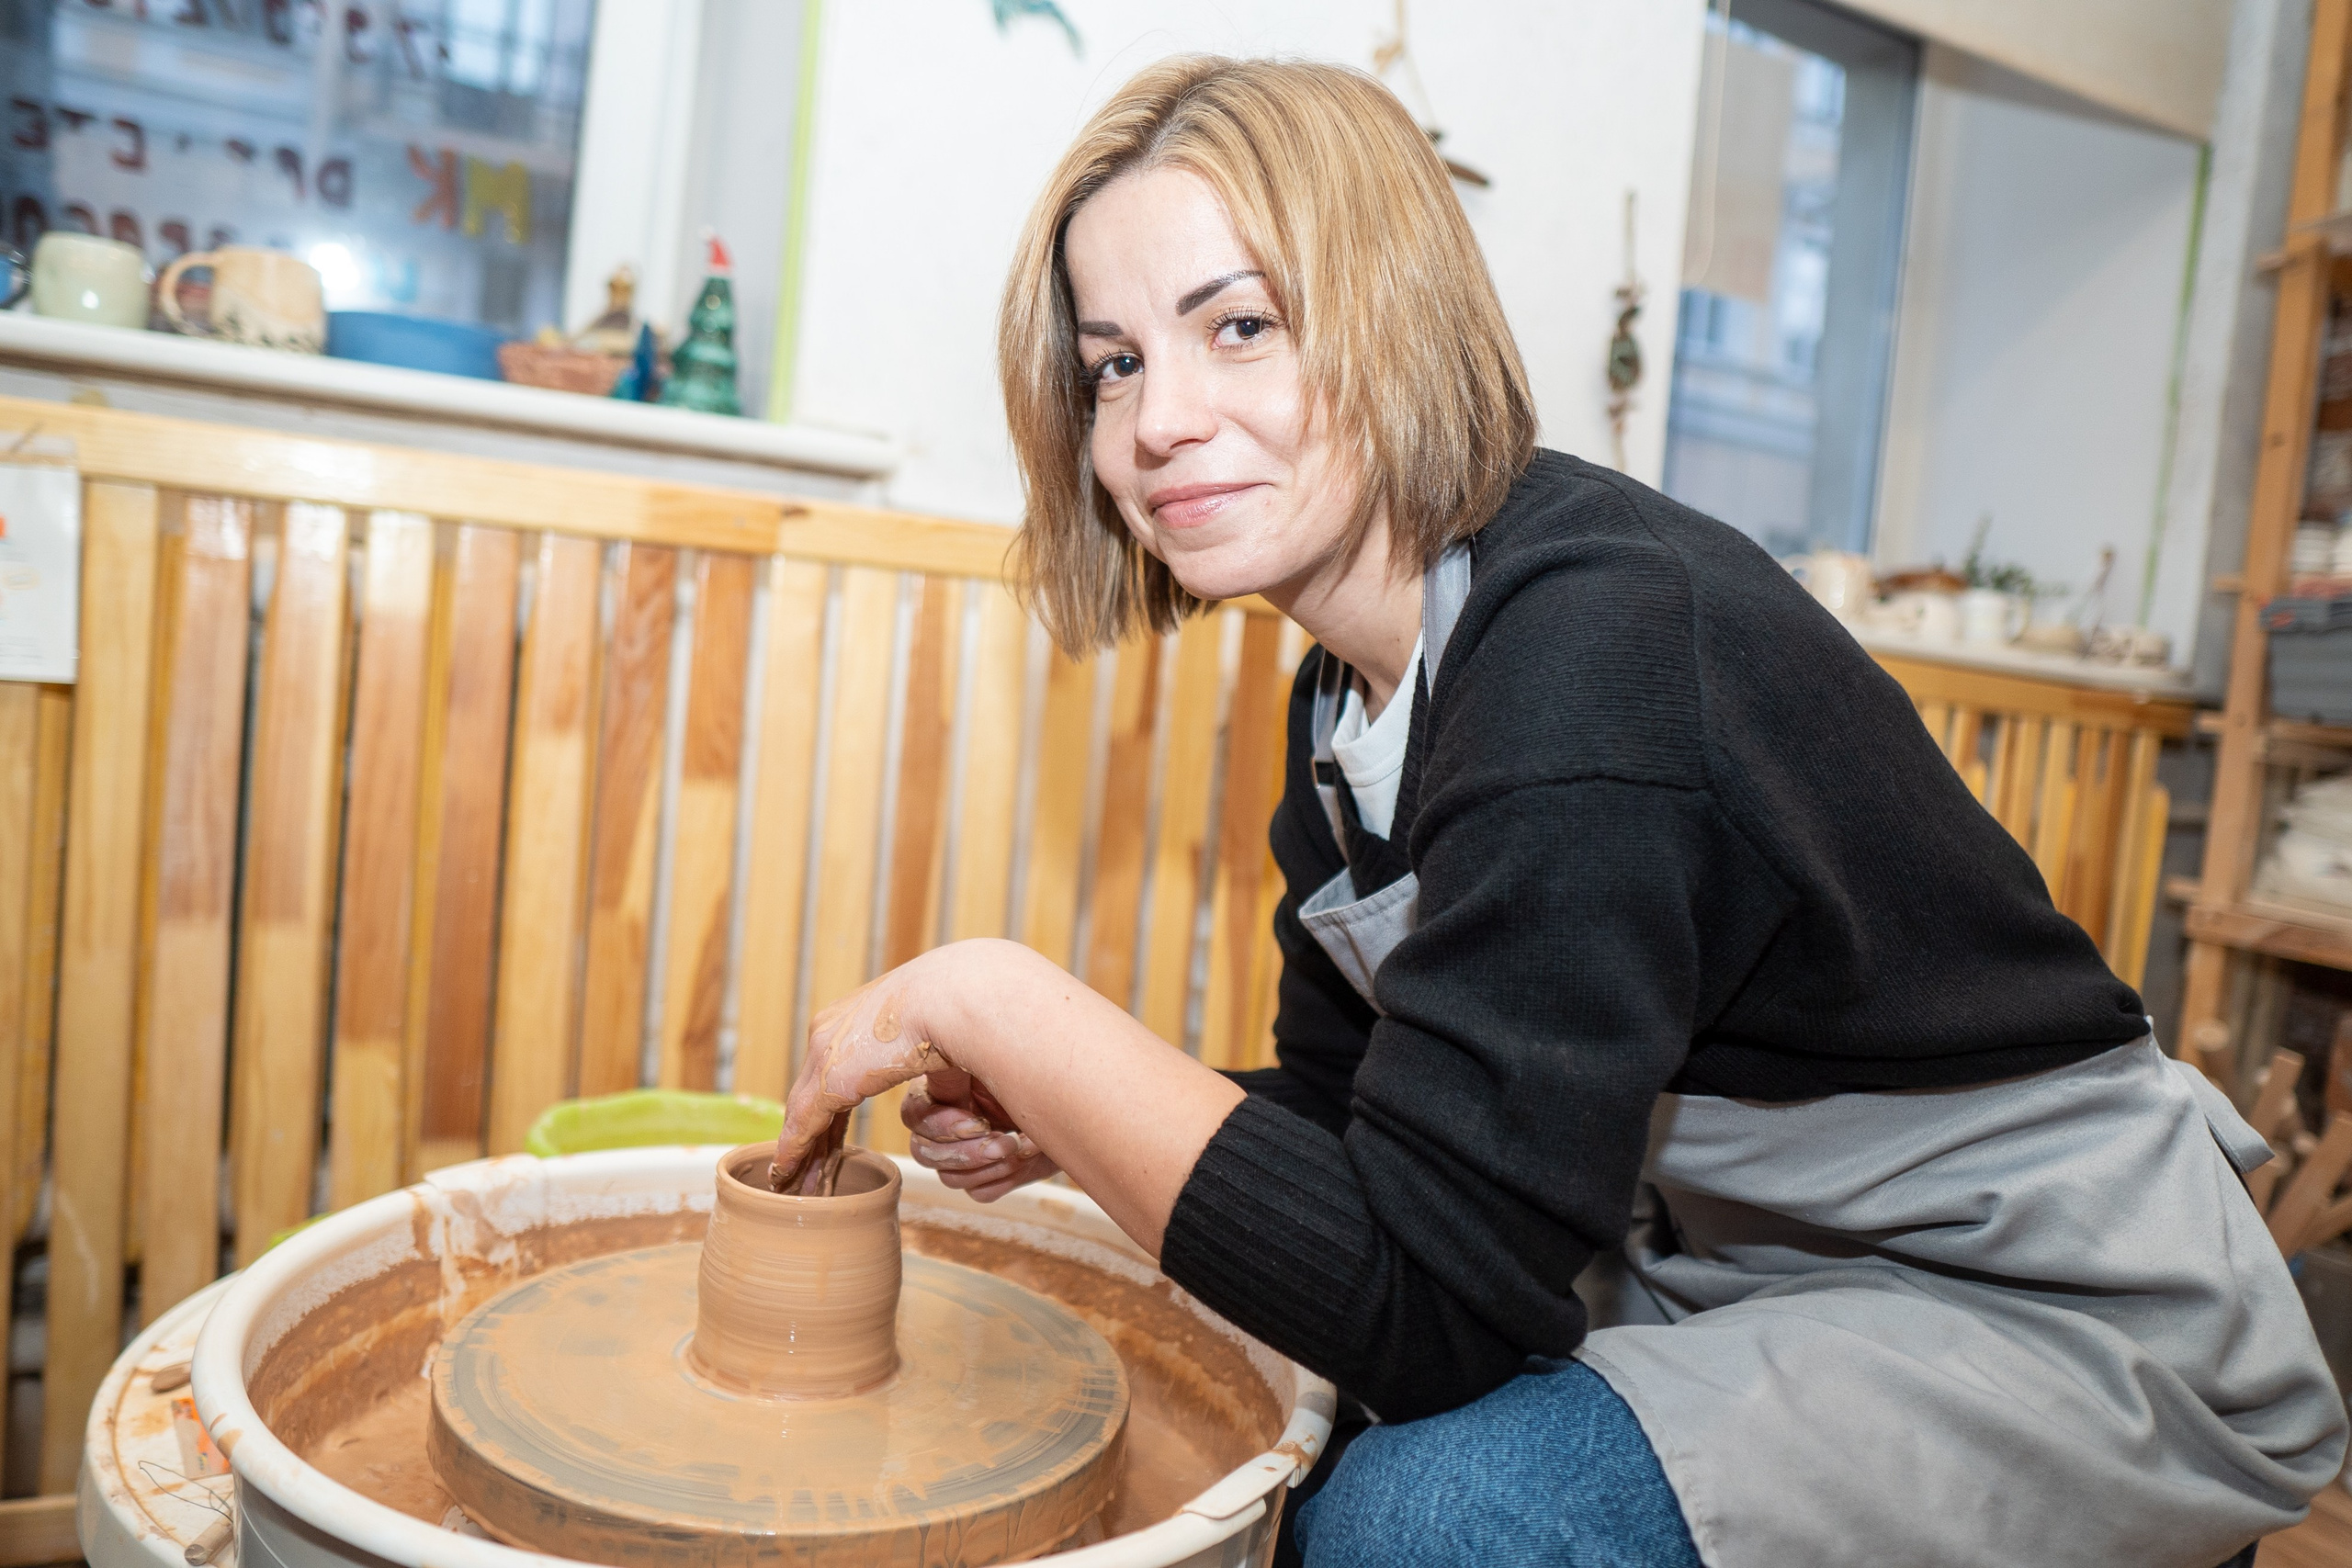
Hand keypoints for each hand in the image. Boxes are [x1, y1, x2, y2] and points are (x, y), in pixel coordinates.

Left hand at [772, 969, 949, 1192]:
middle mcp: (831, 1031)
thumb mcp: (941, 1052)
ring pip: (803, 1114)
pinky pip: (803, 1125)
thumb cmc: (959, 1016)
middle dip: (812, 1137)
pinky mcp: (829, 1079)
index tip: (830, 1137)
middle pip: (813, 1096)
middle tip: (805, 1170)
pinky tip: (785, 1173)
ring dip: (801, 1154)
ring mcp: (824, 1052)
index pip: (835, 1073)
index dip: (832, 1110)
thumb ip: (937, 1079)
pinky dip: (794, 1152)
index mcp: (857, 1019)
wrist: (950, 997)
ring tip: (795, 1185)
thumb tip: (956, 1105)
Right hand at [902, 1066, 1060, 1201]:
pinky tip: (1027, 1159)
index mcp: (946, 1090)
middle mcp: (951, 1123)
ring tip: (1023, 1147)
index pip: (914, 1115)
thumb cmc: (1045, 1069)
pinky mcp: (991, 1177)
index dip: (941, 1125)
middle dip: (966, 1153)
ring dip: (989, 1168)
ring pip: (949, 1178)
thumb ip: (966, 1065)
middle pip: (923, 1152)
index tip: (980, 1123)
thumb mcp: (1006, 1059)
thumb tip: (939, 1062)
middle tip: (1007, 1143)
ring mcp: (969, 1154)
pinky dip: (1004, 1180)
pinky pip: (978, 1192)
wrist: (1083, 1102)